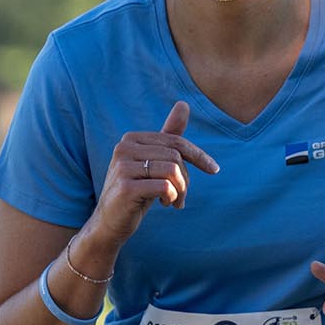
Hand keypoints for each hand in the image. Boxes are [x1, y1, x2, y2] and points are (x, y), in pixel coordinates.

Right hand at [89, 102, 220, 248]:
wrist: (111, 221)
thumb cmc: (136, 190)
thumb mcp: (154, 162)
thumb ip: (168, 136)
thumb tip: (183, 104)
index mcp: (131, 139)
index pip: (176, 142)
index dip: (199, 156)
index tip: (214, 170)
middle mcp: (124, 148)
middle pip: (176, 157)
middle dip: (186, 179)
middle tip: (182, 196)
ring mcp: (122, 167)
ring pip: (172, 171)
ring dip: (181, 190)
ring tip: (175, 201)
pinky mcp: (126, 187)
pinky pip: (165, 186)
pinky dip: (172, 197)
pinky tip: (165, 204)